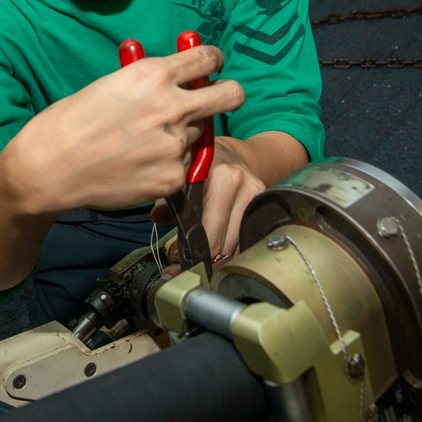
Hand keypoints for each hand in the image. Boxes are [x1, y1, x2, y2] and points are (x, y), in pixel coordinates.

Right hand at [1, 45, 244, 214]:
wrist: (49, 168)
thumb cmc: (70, 122)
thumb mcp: (112, 84)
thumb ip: (149, 81)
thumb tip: (176, 78)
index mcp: (153, 74)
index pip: (207, 58)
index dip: (213, 61)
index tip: (212, 66)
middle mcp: (171, 106)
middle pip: (229, 95)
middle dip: (228, 93)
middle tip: (220, 98)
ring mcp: (174, 144)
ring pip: (199, 134)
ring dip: (183, 135)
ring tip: (144, 144)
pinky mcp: (172, 177)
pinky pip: (183, 166)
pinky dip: (168, 165)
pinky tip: (139, 166)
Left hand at [153, 131, 308, 274]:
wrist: (232, 151)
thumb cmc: (200, 162)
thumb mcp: (178, 172)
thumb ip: (167, 197)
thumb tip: (158, 218)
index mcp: (221, 178)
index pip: (208, 230)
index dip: (190, 252)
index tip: (174, 263)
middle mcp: (243, 186)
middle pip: (224, 242)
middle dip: (202, 261)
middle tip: (182, 270)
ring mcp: (256, 196)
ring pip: (236, 244)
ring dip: (216, 259)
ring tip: (196, 265)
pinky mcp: (263, 204)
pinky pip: (244, 237)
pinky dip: (229, 249)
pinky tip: (215, 255)